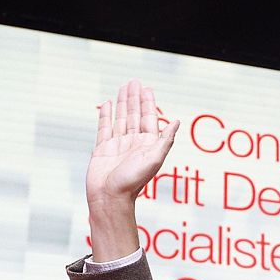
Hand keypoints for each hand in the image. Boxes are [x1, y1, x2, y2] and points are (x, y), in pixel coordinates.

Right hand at [86, 80, 179, 210]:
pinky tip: (109, 104)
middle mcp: (133, 143)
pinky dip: (106, 115)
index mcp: (147, 145)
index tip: (147, 88)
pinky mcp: (103, 149)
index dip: (148, 103)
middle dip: (135, 98)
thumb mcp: (154, 159)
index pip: (148, 118)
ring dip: (123, 103)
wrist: (109, 197)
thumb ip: (165, 140)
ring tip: (123, 88)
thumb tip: (177, 122)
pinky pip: (105, 127)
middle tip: (134, 82)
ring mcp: (118, 145)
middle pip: (135, 115)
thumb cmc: (132, 183)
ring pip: (121, 118)